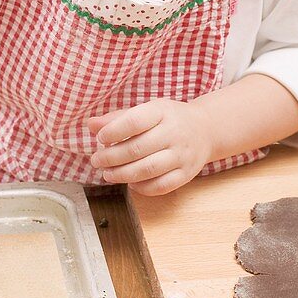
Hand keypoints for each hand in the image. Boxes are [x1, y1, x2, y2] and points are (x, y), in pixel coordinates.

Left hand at [87, 98, 212, 195]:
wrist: (205, 130)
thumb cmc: (169, 119)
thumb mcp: (147, 110)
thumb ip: (118, 118)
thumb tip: (91, 124)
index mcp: (162, 112)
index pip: (134, 121)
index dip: (113, 131)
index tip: (100, 138)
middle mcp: (174, 133)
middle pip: (137, 149)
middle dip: (111, 157)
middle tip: (97, 160)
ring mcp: (182, 155)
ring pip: (148, 169)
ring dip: (122, 174)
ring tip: (108, 174)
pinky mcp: (187, 174)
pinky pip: (162, 186)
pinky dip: (142, 187)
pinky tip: (130, 183)